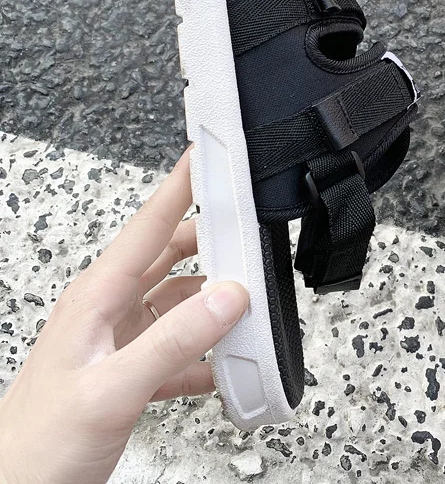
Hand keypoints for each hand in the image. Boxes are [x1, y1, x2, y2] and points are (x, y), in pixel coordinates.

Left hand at [0, 149, 248, 483]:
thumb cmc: (38, 446)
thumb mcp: (111, 390)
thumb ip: (174, 341)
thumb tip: (228, 297)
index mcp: (98, 296)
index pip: (148, 224)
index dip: (179, 184)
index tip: (205, 153)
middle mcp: (110, 308)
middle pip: (171, 255)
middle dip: (212, 243)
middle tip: (250, 234)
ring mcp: (120, 338)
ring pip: (180, 300)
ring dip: (214, 304)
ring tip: (248, 307)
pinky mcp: (131, 367)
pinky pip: (179, 345)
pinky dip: (206, 352)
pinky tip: (224, 368)